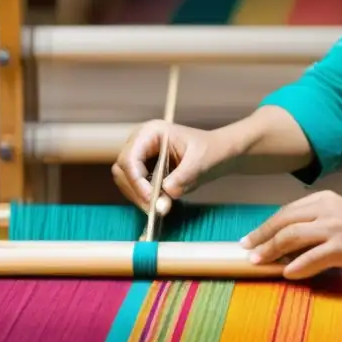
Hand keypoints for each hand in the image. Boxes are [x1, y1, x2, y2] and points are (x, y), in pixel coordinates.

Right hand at [112, 120, 240, 212]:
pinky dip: (143, 197)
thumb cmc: (211, 151)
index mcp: (152, 132)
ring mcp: (140, 155)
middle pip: (123, 169)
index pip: (130, 158)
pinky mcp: (144, 169)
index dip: (136, 179)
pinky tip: (160, 204)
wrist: (219, 154)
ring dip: (139, 196)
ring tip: (160, 208)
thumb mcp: (200, 163)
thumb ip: (183, 177)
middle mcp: (140, 142)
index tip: (150, 198)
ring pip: (125, 180)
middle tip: (154, 208)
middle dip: (136, 190)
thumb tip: (166, 193)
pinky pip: (135, 186)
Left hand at [240, 190, 341, 278]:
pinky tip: (287, 274)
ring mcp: (333, 228)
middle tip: (247, 249)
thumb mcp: (339, 214)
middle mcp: (325, 209)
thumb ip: (316, 222)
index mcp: (323, 199)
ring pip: (292, 237)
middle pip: (284, 222)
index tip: (251, 237)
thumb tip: (287, 244)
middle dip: (262, 237)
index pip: (286, 211)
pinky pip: (312, 257)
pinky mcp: (341, 247)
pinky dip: (296, 266)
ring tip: (258, 262)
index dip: (266, 225)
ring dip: (271, 250)